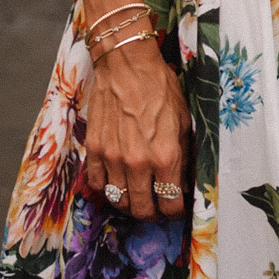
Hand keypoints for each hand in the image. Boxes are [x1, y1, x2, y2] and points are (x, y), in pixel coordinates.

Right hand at [84, 39, 191, 219]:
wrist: (127, 64)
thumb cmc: (159, 86)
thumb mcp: (183, 119)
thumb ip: (183, 153)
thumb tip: (185, 178)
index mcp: (166, 156)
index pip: (171, 203)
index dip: (176, 211)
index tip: (176, 208)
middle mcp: (138, 163)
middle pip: (143, 209)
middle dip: (153, 214)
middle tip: (157, 208)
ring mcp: (112, 158)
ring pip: (119, 201)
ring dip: (129, 204)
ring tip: (137, 199)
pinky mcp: (93, 149)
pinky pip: (97, 184)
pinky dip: (107, 188)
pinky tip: (115, 183)